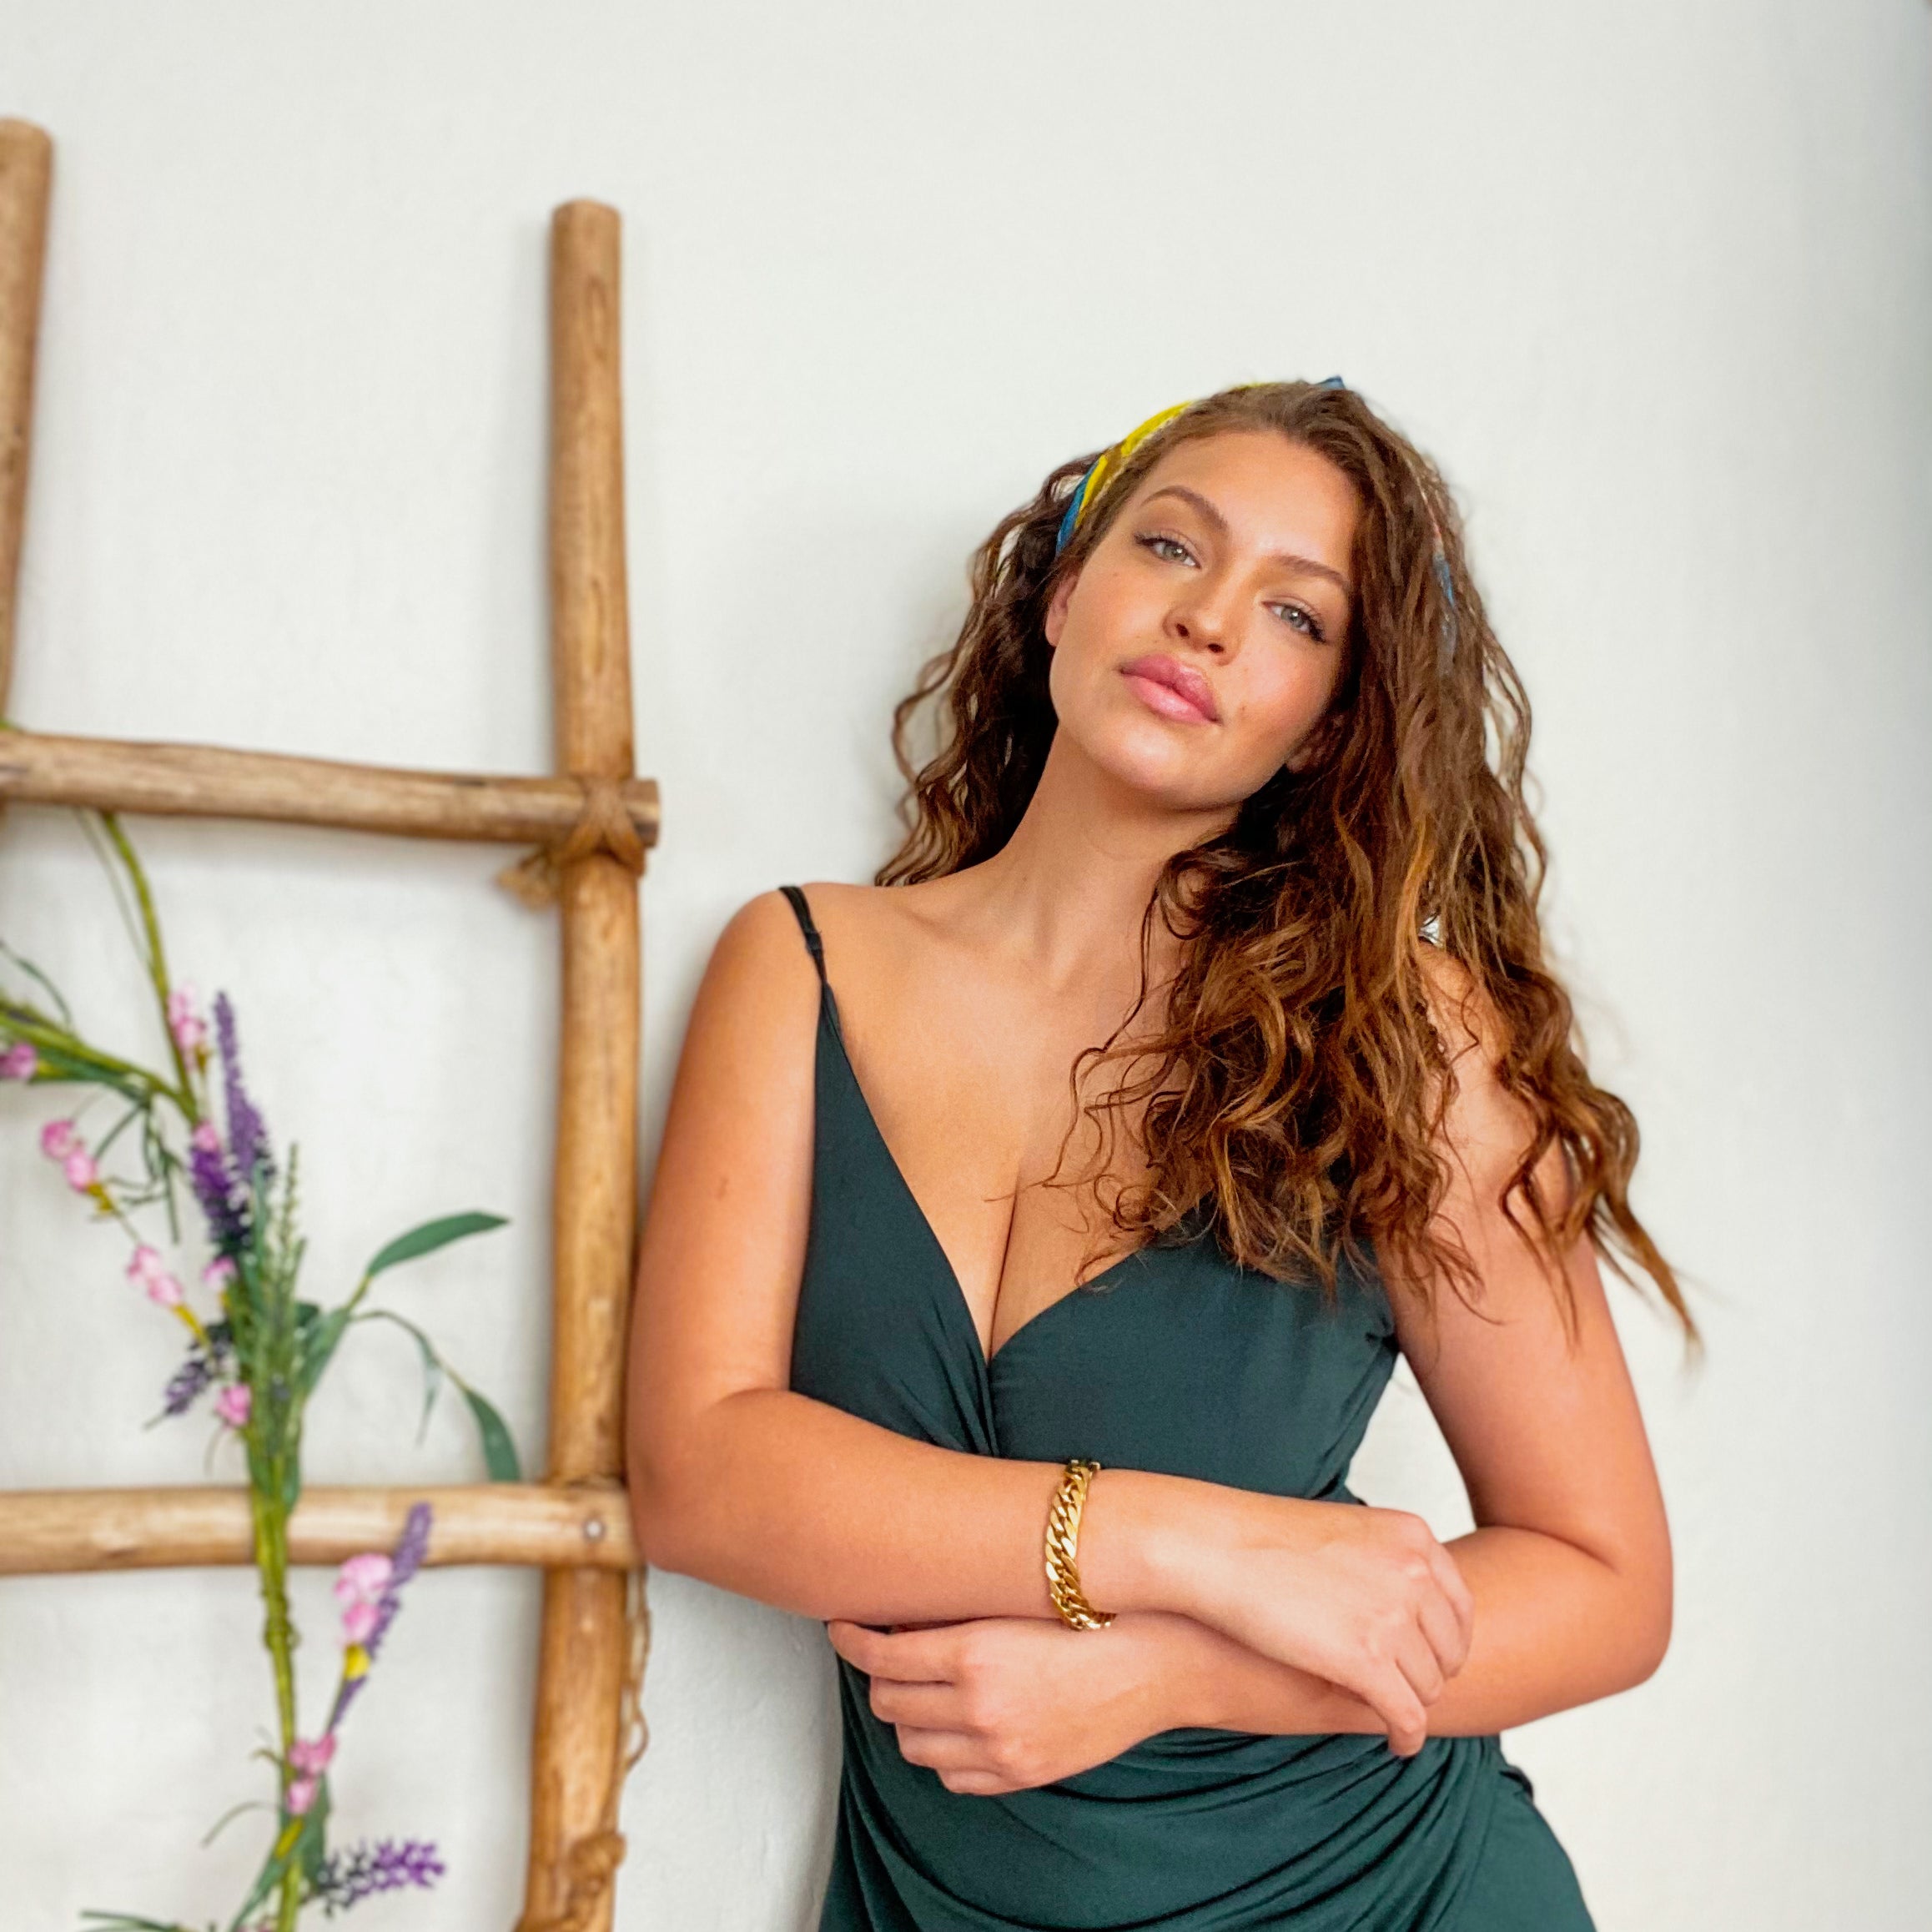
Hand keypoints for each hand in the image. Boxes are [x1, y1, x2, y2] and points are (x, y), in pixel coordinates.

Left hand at [826, 1613, 1188, 1794]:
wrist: (1159, 1658)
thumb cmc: (1093, 1612)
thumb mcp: (1015, 1598)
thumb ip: (957, 1611)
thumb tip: (901, 1615)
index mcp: (975, 1651)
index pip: (882, 1657)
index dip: (852, 1639)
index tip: (842, 1626)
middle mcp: (980, 1705)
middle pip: (889, 1703)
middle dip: (880, 1677)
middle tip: (888, 1652)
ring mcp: (1000, 1748)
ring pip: (913, 1745)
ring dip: (909, 1715)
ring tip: (923, 1688)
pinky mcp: (1021, 1774)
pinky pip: (953, 1776)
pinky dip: (944, 1752)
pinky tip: (957, 1723)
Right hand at [1153, 1492, 1475, 1756]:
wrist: (1217, 1547)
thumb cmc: (1261, 1539)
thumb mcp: (1345, 1532)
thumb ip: (1384, 1562)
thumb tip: (1405, 1604)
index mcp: (1414, 1537)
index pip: (1459, 1607)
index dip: (1445, 1643)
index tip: (1428, 1662)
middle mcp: (1415, 1573)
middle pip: (1448, 1651)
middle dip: (1429, 1677)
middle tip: (1406, 1693)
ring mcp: (1394, 1616)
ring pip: (1429, 1687)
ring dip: (1412, 1705)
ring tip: (1393, 1716)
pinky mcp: (1367, 1660)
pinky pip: (1408, 1715)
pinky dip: (1407, 1735)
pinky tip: (1396, 1743)